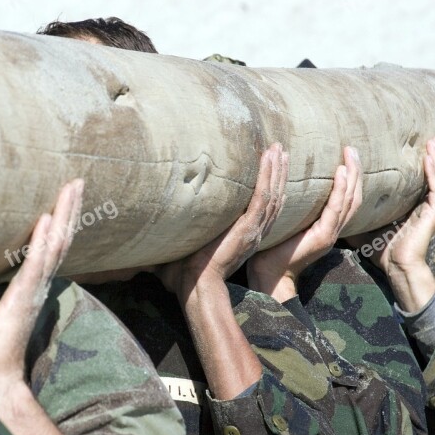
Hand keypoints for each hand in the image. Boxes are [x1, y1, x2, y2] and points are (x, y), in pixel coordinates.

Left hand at [0, 178, 83, 388]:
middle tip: (76, 181)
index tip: (62, 197)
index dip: (57, 222)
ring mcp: (33, 290)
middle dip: (69, 210)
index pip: (48, 248)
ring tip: (72, 188)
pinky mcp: (22, 299)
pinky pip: (37, 266)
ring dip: (65, 216)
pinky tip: (46, 219)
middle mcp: (37, 285)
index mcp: (28, 286)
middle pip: (59, 240)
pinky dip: (42, 242)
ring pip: (55, 246)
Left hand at [157, 143, 287, 298]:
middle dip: (278, 173)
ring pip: (273, 195)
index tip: (272, 167)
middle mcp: (254, 233)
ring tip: (279, 149)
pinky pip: (263, 198)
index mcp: (245, 237)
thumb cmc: (186, 274)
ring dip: (276, 170)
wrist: (193, 285)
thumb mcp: (187, 246)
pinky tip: (269, 159)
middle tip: (280, 149)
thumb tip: (154, 227)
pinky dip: (268, 177)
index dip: (271, 188)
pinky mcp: (247, 228)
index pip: (264, 208)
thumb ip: (179, 233)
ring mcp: (253, 230)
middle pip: (275, 198)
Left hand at [247, 146, 361, 301]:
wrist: (267, 275)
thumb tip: (283, 185)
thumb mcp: (284, 224)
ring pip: (350, 200)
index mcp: (324, 227)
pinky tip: (340, 173)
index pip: (345, 199)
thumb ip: (290, 208)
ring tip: (349, 154)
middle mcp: (331, 230)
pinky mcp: (322, 236)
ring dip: (351, 176)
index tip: (346, 156)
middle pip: (354, 197)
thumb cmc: (269, 251)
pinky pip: (336, 209)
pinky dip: (340, 190)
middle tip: (351, 148)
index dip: (349, 178)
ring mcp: (329, 234)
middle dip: (355, 172)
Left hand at [347, 137, 434, 310]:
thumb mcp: (364, 225)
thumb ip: (355, 212)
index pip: (418, 180)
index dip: (418, 165)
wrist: (394, 267)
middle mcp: (423, 206)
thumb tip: (333, 202)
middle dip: (432, 157)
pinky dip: (434, 173)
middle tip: (429, 138)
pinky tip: (430, 159)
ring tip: (433, 142)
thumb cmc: (380, 250)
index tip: (414, 147)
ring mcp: (430, 209)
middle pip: (432, 175)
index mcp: (411, 207)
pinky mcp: (432, 214)